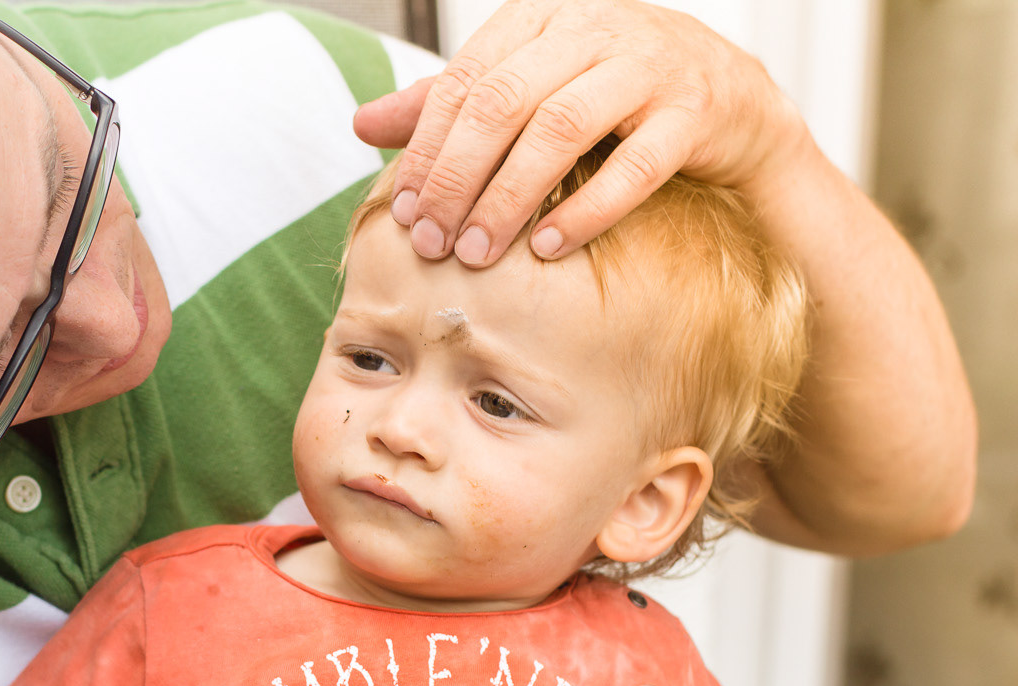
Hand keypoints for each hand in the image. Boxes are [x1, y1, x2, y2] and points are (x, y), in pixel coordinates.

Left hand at [353, 0, 804, 265]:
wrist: (732, 102)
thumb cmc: (611, 98)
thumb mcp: (526, 90)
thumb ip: (448, 108)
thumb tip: (362, 125)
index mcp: (541, 19)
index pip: (465, 81)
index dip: (428, 149)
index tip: (406, 212)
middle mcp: (594, 30)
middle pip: (504, 102)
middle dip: (460, 178)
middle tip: (434, 243)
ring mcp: (650, 66)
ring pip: (562, 127)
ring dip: (511, 197)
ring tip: (480, 253)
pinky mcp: (695, 111)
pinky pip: (636, 164)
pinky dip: (588, 208)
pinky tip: (549, 248)